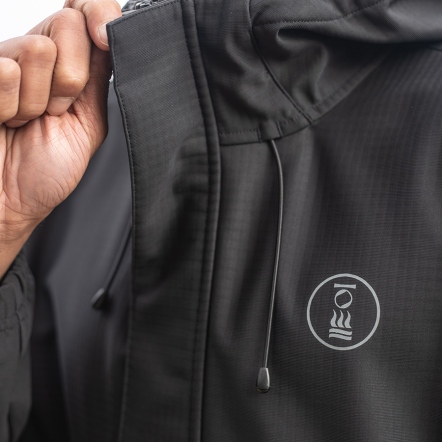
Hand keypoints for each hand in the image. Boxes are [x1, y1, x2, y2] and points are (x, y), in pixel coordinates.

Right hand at [0, 0, 121, 275]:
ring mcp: (5, 62)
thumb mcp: (89, 124)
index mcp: (67, 66)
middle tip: (55, 112)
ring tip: (27, 121)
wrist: (10, 201)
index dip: (100, 14)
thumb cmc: (46, 171)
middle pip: (69, 26)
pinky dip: (11, 106)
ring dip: (40, 100)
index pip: (85, 12)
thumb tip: (113, 38)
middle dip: (72, 80)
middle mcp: (36, 57)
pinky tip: (3, 120)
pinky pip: (7, 71)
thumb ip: (99, 80)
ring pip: (40, 49)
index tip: (105, 37)